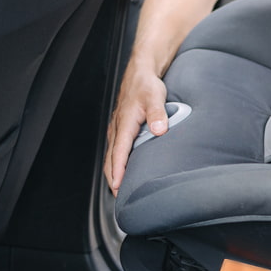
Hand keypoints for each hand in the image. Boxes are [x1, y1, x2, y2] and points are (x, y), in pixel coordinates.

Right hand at [104, 63, 168, 196]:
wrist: (140, 73)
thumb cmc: (146, 84)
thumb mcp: (155, 96)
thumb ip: (158, 114)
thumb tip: (159, 130)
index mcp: (125, 123)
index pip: (119, 152)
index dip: (118, 171)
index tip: (117, 186)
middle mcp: (117, 128)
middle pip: (111, 159)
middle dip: (113, 178)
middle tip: (119, 197)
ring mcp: (117, 128)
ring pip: (111, 155)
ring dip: (113, 172)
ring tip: (119, 189)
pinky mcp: (121, 128)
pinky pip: (116, 149)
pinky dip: (116, 162)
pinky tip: (123, 169)